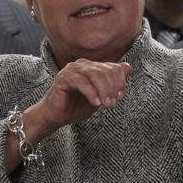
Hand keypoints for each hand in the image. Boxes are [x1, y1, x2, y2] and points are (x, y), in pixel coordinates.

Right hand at [5, 60, 131, 172]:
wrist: (55, 117)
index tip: (119, 98)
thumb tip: (128, 66)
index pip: (113, 67)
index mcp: (91, 66)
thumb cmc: (75, 107)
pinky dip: (92, 94)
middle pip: (106, 70)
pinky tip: (96, 104)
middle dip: (113, 88)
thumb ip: (112, 83)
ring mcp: (71, 70)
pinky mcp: (63, 79)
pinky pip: (82, 83)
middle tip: (112, 104)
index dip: (120, 83)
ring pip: (95, 74)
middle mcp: (81, 64)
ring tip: (106, 105)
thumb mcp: (100, 96)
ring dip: (104, 91)